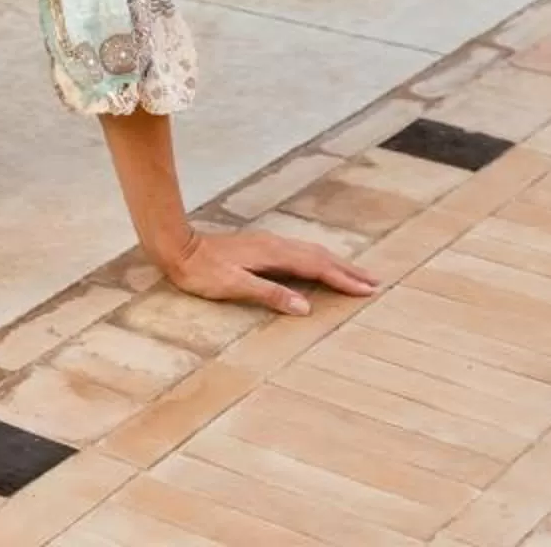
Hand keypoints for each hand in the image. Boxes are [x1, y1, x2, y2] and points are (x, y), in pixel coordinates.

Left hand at [156, 227, 378, 316]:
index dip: (343, 279)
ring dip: (335, 263)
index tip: (367, 289)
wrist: (177, 247)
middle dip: (347, 270)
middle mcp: (275, 245)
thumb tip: (306, 307)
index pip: (317, 267)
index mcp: (273, 255)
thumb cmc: (202, 271)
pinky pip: (299, 251)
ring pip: (310, 252)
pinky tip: (317, 264)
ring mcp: (268, 243)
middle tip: (374, 282)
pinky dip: (317, 259)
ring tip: (355, 273)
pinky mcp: (261, 246)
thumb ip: (270, 294)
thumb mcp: (234, 286)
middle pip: (320, 256)